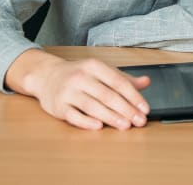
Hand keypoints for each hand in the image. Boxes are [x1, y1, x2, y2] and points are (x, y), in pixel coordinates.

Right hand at [7, 50, 151, 130]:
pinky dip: (86, 122)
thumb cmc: (78, 75)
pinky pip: (74, 116)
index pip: (118, 81)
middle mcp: (80, 77)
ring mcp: (67, 92)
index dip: (133, 96)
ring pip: (92, 106)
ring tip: (126, 126)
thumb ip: (123, 78)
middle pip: (107, 95)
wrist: (46, 76)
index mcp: (94, 66)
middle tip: (139, 121)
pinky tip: (99, 126)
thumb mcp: (101, 71)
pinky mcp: (58, 106)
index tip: (145, 108)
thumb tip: (147, 82)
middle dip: (126, 109)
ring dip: (111, 117)